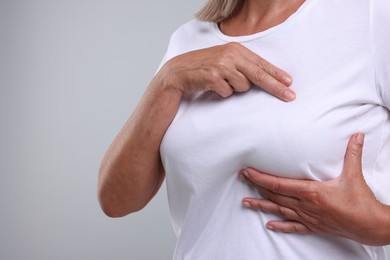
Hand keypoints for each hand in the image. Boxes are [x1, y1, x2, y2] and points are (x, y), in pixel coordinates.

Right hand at [159, 42, 294, 100]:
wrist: (177, 72)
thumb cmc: (202, 67)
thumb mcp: (223, 60)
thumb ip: (241, 65)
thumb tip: (263, 78)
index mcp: (235, 49)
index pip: (261, 63)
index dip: (277, 74)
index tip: (289, 83)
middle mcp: (230, 55)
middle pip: (259, 75)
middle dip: (276, 87)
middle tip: (290, 96)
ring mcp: (221, 66)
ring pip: (243, 87)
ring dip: (234, 89)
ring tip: (221, 82)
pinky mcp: (213, 77)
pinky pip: (228, 93)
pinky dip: (222, 93)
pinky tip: (212, 86)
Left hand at [239, 133, 389, 245]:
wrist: (370, 226)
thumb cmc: (360, 202)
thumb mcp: (354, 175)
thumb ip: (352, 154)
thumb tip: (357, 135)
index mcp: (311, 192)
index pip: (278, 184)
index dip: (260, 178)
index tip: (248, 172)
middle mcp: (305, 205)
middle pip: (274, 195)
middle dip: (256, 186)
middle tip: (242, 178)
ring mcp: (307, 217)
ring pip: (279, 210)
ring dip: (261, 205)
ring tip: (246, 202)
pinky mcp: (313, 226)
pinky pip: (292, 226)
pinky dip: (280, 226)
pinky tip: (269, 225)